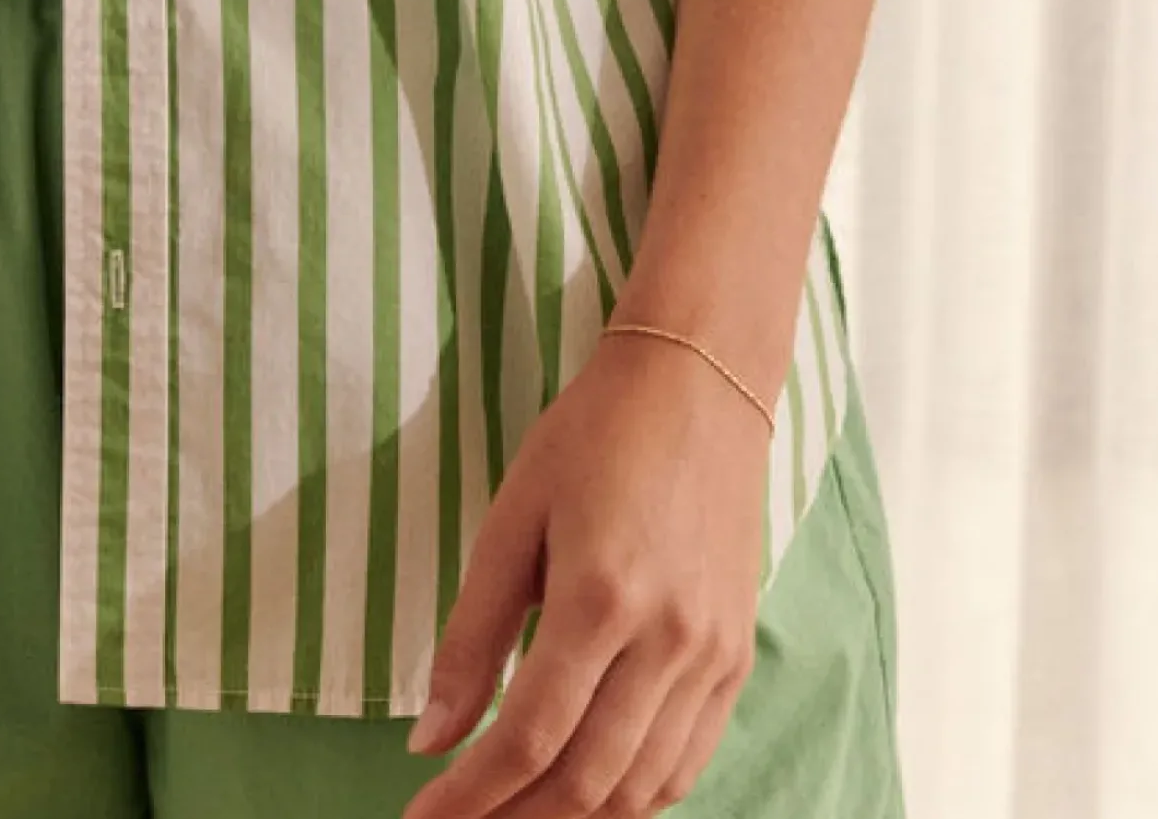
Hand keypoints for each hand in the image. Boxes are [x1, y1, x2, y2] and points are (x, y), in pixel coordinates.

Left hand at [399, 331, 771, 818]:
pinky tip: (587, 793)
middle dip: (513, 817)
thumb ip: (472, 636)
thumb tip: (428, 739)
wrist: (699, 382)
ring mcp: (712, 654)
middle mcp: (667, 639)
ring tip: (513, 813)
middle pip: (586, 782)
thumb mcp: (513, 517)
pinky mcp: (737, 655)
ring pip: (641, 788)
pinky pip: (688, 763)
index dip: (469, 795)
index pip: (529, 738)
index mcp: (600, 597)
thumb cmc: (594, 435)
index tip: (421, 816)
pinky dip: (634, 797)